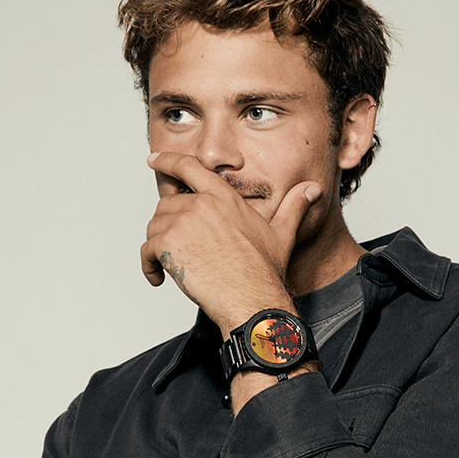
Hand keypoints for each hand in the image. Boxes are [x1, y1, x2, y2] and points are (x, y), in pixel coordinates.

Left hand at [141, 152, 321, 334]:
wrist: (251, 298)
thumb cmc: (264, 272)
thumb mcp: (281, 234)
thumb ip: (293, 207)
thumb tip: (311, 190)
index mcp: (223, 196)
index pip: (189, 167)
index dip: (168, 161)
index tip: (154, 159)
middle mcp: (201, 203)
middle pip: (167, 203)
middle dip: (167, 226)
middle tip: (178, 249)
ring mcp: (183, 222)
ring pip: (155, 227)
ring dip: (158, 248)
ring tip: (172, 268)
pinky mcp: (168, 244)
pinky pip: (147, 250)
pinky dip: (149, 266)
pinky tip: (160, 278)